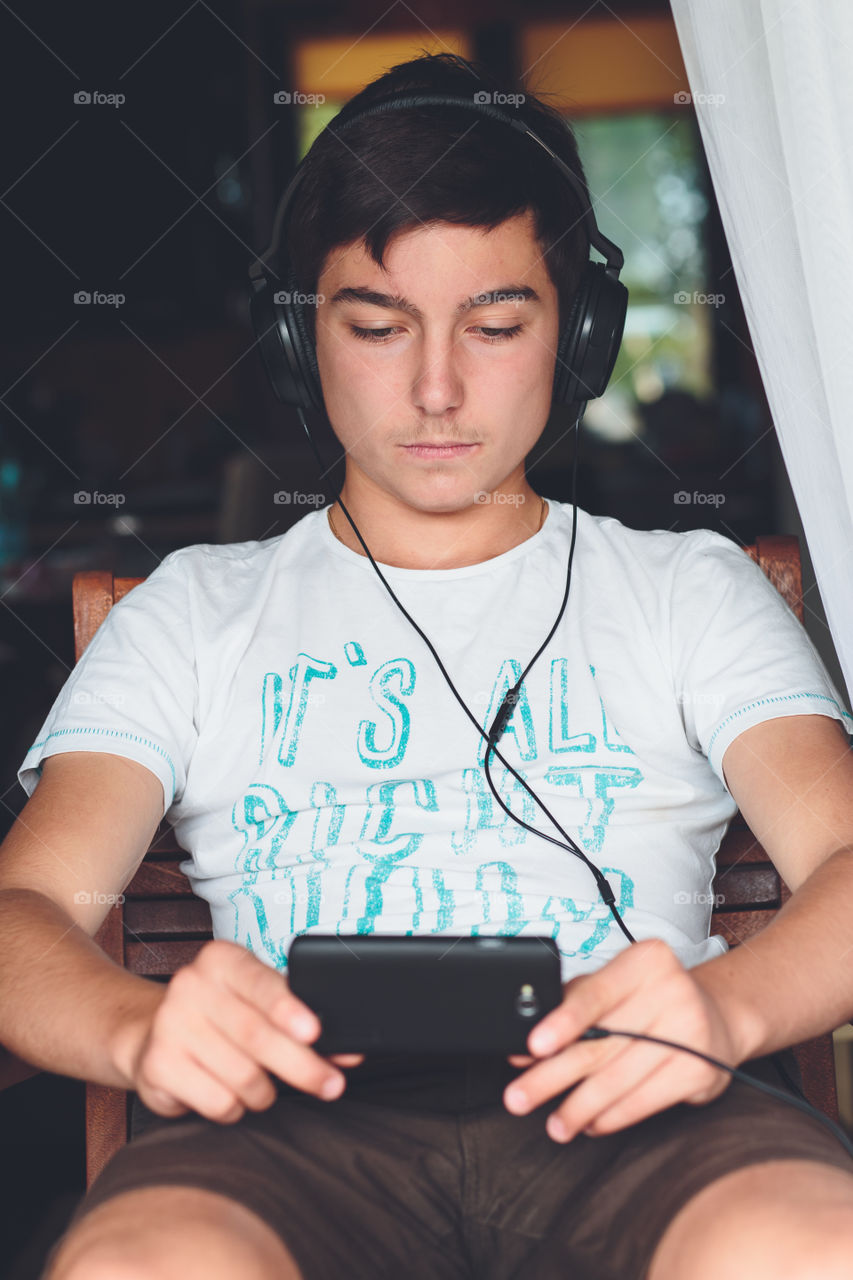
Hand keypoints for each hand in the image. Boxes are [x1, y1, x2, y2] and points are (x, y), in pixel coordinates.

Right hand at [115, 939, 364, 1123]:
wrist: (153, 1034)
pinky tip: (228, 1092)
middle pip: (256, 1035)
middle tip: (331, 1085)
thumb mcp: (259, 1003)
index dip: (288, 1008)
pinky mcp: (157, 1066)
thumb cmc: (223, 1016)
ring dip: (264, 1092)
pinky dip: (235, 1107)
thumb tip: (350, 1052)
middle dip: (301, 1066)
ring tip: (261, 1086)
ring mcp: (169, 1025)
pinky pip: (217, 1101)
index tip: (314, 1032)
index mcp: (221, 960)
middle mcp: (191, 985)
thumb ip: (301, 1021)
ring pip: (241, 1075)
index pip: (259, 982)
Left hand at [503, 938, 739, 1142]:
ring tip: (555, 1124)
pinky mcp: (700, 1069)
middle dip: (552, 1075)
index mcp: (644, 960)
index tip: (533, 1047)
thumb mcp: (615, 988)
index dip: (562, 1022)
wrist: (718, 1017)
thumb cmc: (653, 1000)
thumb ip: (570, 1010)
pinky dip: (612, 1116)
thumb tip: (523, 1050)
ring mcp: (690, 1029)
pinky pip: (644, 1100)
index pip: (595, 994)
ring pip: (618, 1077)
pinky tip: (591, 1123)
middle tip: (518, 1098)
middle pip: (600, 1041)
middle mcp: (671, 989)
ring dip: (579, 1107)